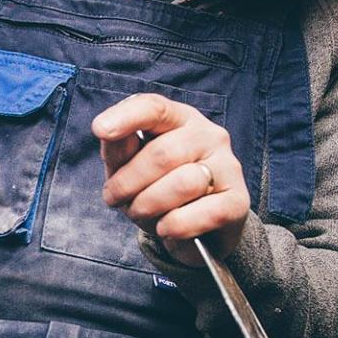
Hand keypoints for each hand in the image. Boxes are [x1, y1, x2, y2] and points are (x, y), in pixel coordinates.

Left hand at [94, 94, 248, 265]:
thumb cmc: (158, 189)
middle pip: (162, 154)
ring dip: (149, 206)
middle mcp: (209, 135)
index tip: (100, 130)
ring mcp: (228, 166)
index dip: (127, 117)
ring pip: (183, 184)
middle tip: (116, 199)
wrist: (197, 229)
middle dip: (128, 183)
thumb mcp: (130, 166)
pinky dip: (175, 226)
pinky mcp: (238, 201)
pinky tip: (166, 228)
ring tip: (141, 214)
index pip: (155, 107)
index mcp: (179, 119)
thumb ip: (119, 147)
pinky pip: (203, 214)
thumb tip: (106, 130)